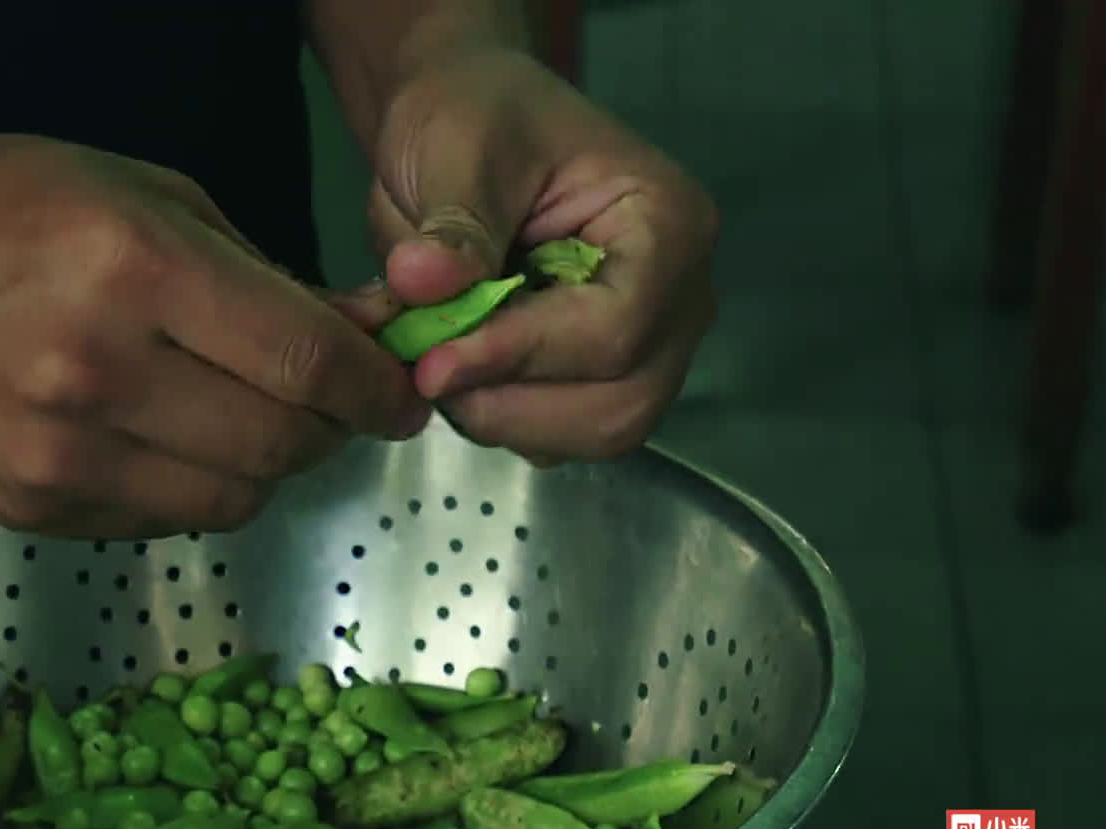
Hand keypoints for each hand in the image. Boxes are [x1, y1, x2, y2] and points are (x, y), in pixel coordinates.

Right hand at [0, 133, 426, 537]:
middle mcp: (100, 371)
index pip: (306, 361)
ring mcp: (59, 453)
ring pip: (229, 501)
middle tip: (324, 406)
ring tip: (244, 421)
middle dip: (326, 430)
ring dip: (263, 469)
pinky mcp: (30, 506)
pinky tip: (164, 439)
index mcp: (139, 269)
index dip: (377, 391)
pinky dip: (188, 490)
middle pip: (279, 445)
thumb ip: (260, 275)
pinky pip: (158, 522)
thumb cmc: (10, 209)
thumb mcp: (147, 196)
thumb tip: (358, 339)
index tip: (400, 399)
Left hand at [367, 49, 718, 461]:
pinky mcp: (611, 376)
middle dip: (513, 404)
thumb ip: (453, 224)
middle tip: (426, 373)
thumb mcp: (456, 148)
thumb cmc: (475, 119)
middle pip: (620, 403)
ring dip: (507, 419)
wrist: (468, 127)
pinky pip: (570, 434)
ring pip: (599, 431)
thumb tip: (423, 284)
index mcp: (667, 226)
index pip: (613, 330)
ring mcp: (654, 343)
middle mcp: (682, 296)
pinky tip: (462, 374)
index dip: (519, 357)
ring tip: (439, 365)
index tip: (430, 364)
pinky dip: (508, 420)